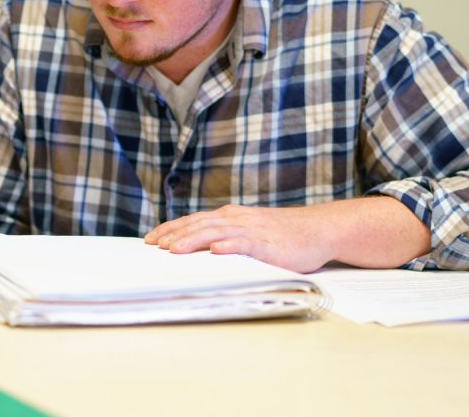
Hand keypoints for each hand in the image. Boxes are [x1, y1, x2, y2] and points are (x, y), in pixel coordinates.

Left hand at [143, 197, 429, 272]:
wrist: (318, 230)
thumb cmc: (282, 235)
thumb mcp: (248, 232)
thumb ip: (226, 237)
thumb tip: (198, 249)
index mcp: (229, 217)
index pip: (193, 221)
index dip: (170, 229)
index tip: (149, 239)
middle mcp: (237, 219)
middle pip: (199, 225)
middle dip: (174, 235)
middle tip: (154, 246)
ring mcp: (253, 229)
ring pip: (217, 232)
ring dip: (193, 240)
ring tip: (173, 249)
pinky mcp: (269, 243)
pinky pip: (247, 243)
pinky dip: (231, 245)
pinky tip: (217, 250)